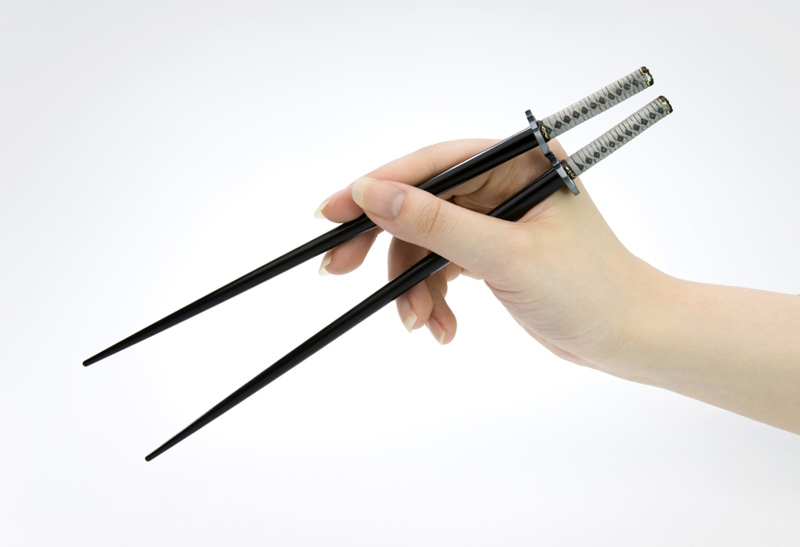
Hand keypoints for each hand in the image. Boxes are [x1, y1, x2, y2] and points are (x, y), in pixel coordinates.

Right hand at [314, 139, 657, 367]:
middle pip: (421, 203)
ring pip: (427, 241)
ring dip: (413, 285)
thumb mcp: (506, 256)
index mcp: (518, 162)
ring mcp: (497, 218)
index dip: (378, 187)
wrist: (629, 338)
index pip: (432, 165)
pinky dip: (434, 296)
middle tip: (340, 269)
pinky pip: (443, 265)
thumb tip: (373, 194)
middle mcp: (505, 183)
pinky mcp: (492, 250)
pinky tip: (442, 327)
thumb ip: (437, 224)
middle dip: (386, 244)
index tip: (332, 212)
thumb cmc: (590, 290)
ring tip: (418, 323)